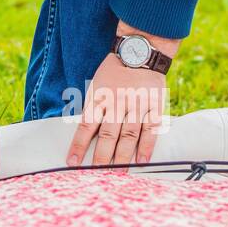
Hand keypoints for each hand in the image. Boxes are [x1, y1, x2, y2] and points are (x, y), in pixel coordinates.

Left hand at [66, 24, 178, 167]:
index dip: (79, 145)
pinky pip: (151, 129)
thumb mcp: (96, 84)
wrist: (140, 51)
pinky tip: (141, 161)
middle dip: (101, 157)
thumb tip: (84, 135)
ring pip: (129, 134)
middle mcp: (117, 102)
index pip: (87, 125)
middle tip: (97, 174)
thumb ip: (93, 108)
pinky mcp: (154, 105)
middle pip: (108, 134)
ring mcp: (137, 104)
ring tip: (118, 173)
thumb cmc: (114, 71)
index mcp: (100, 96)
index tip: (73, 163)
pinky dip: (146, 146)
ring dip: (123, 156)